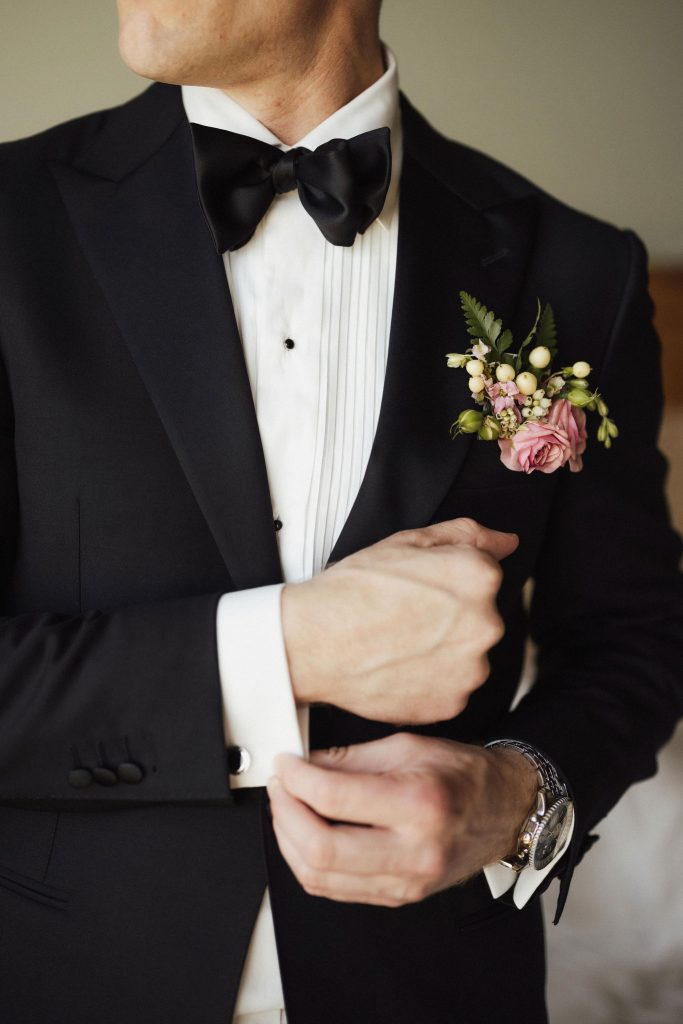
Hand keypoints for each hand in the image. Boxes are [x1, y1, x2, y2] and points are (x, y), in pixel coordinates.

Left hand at [268, 733, 537, 907]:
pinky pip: (336, 889)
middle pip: (321, 849)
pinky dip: (309, 863)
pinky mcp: (400, 895)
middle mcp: (415, 850)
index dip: (296, 779)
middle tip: (280, 787)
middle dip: (285, 813)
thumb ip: (349, 759)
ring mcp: (407, 881)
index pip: (334, 797)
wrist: (505, 810)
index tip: (285, 764)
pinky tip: (305, 836)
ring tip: (288, 809)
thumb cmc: (463, 775)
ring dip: (290, 841)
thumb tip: (303, 765)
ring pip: (321, 877)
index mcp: (419, 803)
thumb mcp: (407, 747)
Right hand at [281, 518, 517, 723]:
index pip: (483, 573)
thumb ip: (466, 535)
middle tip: (405, 616)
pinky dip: (431, 681)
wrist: (314, 643)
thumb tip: (507, 541)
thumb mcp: (407, 542)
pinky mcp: (453, 703)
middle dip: (451, 616)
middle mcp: (487, 624)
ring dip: (443, 650)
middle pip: (480, 616)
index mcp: (479, 576)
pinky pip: (451, 688)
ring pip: (467, 655)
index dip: (446, 578)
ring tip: (399, 644)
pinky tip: (399, 667)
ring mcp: (472, 668)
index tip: (417, 587)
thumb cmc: (353, 590)